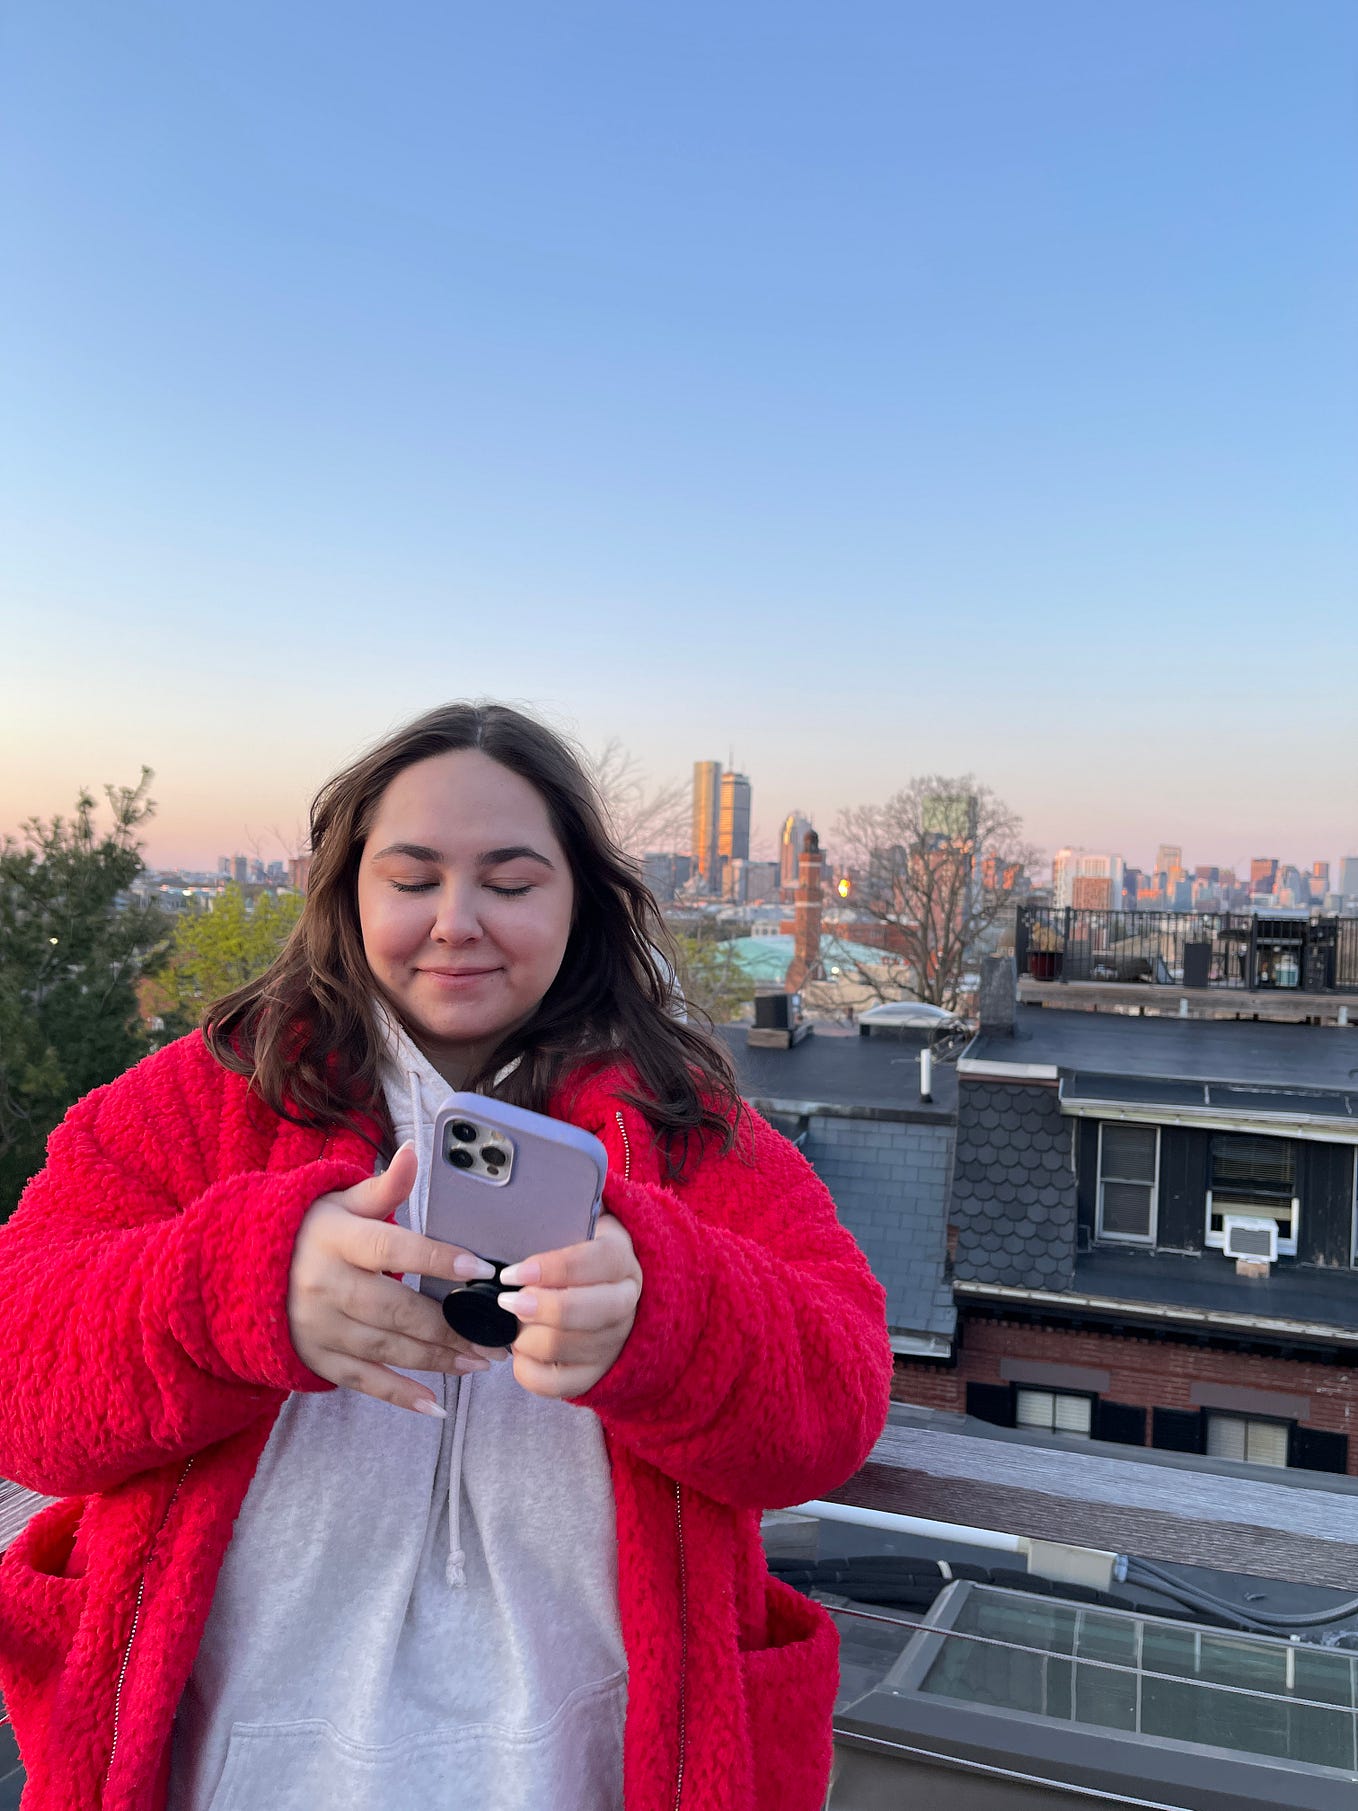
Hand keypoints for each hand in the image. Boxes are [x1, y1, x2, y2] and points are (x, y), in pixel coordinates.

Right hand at [287, 1141, 508, 1415]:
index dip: (437, 1259)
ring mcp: (320, 1326)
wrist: (243, 1270)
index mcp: (337, 1239)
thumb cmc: (312, 1230)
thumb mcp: (342, 1201)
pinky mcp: (318, 1357)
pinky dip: (399, 1394)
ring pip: (386, 1347)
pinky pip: (362, 1380)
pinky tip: (435, 1404)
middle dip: (450, 1326)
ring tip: (480, 1361)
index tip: (480, 1270)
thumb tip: (415, 1150)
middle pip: (395, 1309)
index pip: (393, 1249)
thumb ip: (385, 1187)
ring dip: (437, 1358)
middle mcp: (326, 1285)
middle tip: (495, 1336)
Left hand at [497, 1213, 642, 1399]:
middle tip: (508, 1302)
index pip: (598, 1261)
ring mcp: (613, 1343)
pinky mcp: (595, 1374)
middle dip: (541, 1308)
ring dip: (527, 1338)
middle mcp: (626, 1303)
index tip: (515, 1272)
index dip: (554, 1267)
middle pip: (589, 1313)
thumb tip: (526, 1198)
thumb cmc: (578, 1253)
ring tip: (511, 1322)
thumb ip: (560, 1211)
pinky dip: (528, 1370)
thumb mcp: (577, 1222)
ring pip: (566, 1349)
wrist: (606, 1290)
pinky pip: (558, 1385)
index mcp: (622, 1260)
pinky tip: (519, 1350)